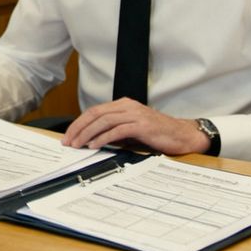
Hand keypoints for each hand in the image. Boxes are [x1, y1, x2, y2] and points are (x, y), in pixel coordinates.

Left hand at [62, 98, 210, 153]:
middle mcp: (127, 106)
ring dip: (87, 133)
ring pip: (103, 121)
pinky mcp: (141, 125)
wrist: (182, 135)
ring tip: (78, 145)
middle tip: (68, 141)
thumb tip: (92, 139)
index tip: (68, 135)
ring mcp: (134, 114)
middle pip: (95, 114)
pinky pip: (117, 130)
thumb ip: (114, 130)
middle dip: (78, 128)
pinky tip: (95, 145)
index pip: (94, 111)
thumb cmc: (157, 134)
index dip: (79, 123)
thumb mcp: (132, 130)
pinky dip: (103, 137)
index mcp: (123, 105)